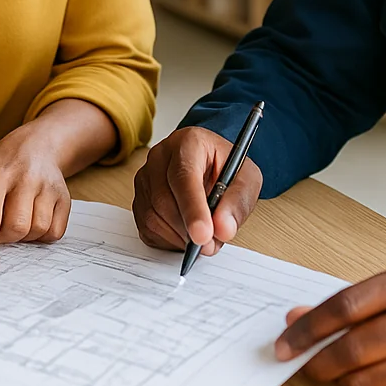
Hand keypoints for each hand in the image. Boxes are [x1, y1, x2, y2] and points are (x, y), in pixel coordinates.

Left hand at [0, 125, 70, 273]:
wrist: (38, 145)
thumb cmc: (0, 167)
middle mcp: (25, 177)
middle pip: (16, 227)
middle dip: (4, 238)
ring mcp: (48, 185)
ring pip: (37, 230)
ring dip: (23, 236)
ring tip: (16, 221)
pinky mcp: (64, 196)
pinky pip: (55, 231)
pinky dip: (42, 235)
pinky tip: (33, 220)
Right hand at [132, 126, 262, 255]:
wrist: (211, 166)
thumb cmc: (227, 168)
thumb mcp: (247, 179)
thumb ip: (238, 202)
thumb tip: (223, 229)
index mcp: (188, 142)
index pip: (184, 176)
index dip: (193, 208)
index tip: (203, 235)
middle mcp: (160, 156)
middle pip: (164, 200)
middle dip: (188, 229)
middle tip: (210, 243)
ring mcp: (145, 178)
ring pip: (153, 217)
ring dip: (180, 237)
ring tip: (203, 235)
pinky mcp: (139, 200)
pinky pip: (147, 229)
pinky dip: (169, 240)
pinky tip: (186, 232)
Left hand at [275, 263, 385, 385]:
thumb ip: (357, 299)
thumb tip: (301, 316)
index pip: (344, 306)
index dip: (308, 328)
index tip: (285, 342)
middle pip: (352, 348)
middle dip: (318, 361)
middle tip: (303, 364)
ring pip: (368, 381)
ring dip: (343, 381)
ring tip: (340, 372)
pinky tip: (370, 383)